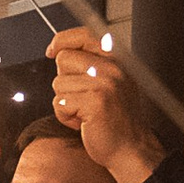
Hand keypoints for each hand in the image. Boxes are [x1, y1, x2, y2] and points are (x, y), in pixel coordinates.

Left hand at [49, 27, 161, 182]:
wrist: (131, 148)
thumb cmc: (117, 118)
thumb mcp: (111, 82)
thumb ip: (92, 63)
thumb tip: (59, 50)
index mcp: (118, 60)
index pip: (84, 34)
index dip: (62, 40)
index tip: (51, 51)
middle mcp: (114, 67)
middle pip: (64, 59)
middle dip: (64, 80)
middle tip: (82, 98)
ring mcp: (105, 83)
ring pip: (58, 83)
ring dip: (65, 101)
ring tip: (86, 112)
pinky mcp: (95, 101)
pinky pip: (60, 102)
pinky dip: (65, 116)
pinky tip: (84, 122)